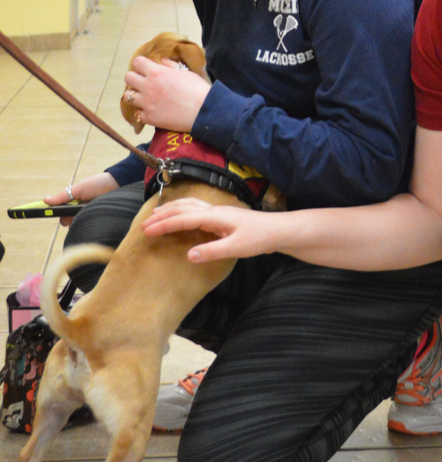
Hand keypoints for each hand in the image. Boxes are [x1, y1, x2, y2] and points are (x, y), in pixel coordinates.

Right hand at [44, 172, 118, 225]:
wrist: (120, 183)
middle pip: (69, 221)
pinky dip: (89, 224)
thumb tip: (45, 201)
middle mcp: (82, 210)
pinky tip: (92, 220)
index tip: (50, 216)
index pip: (62, 213)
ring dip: (79, 221)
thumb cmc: (98, 184)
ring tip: (85, 214)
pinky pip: (91, 227)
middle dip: (68, 220)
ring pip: (79, 224)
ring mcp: (91, 215)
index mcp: (75, 203)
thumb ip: (62, 196)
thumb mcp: (78, 189)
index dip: (57, 215)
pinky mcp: (101, 220)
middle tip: (71, 216)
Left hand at [123, 57, 210, 132]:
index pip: (137, 62)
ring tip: (146, 99)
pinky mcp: (150, 118)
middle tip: (144, 84)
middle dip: (135, 79)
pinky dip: (145, 113)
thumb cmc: (198, 90)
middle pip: (128, 77)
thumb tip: (161, 61)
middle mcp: (148, 86)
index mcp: (156, 72)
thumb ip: (170, 66)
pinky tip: (154, 112)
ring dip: (136, 96)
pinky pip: (139, 114)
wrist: (205, 111)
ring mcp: (147, 103)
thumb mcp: (186, 72)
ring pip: (128, 96)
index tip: (147, 70)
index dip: (142, 65)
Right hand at [141, 197, 275, 262]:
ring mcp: (219, 211)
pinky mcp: (223, 216)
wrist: (279, 230)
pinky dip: (182, 210)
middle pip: (182, 208)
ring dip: (171, 209)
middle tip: (143, 226)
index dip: (163, 225)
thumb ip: (212, 251)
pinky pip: (196, 209)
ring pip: (189, 205)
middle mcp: (214, 210)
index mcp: (214, 217)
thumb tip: (187, 255)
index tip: (145, 232)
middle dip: (161, 216)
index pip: (182, 219)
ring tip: (155, 215)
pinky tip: (181, 216)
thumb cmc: (259, 239)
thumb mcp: (236, 248)